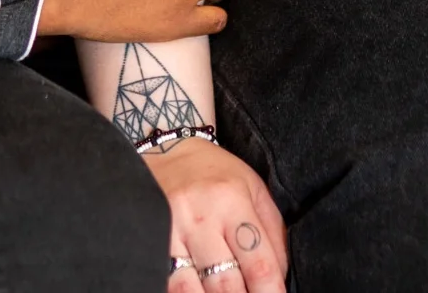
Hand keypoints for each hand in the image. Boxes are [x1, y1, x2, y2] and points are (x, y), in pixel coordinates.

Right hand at [150, 138, 287, 292]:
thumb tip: (279, 279)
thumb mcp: (254, 190)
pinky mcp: (148, 240)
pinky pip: (165, 282)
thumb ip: (273, 234)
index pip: (257, 262)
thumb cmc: (217, 174)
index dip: (270, 292)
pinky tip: (197, 292)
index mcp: (232, 201)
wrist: (165, 148)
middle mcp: (199, 218)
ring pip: (190, 289)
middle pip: (224, 282)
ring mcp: (169, 231)